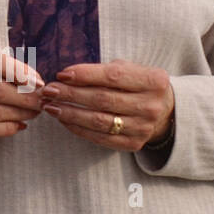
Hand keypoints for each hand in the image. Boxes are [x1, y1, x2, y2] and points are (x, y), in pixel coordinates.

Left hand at [42, 60, 174, 151]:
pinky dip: (78, 128)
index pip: (113, 77)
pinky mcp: (133, 144)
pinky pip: (100, 138)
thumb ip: (103, 71)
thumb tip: (66, 76)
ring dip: (70, 113)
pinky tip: (63, 120)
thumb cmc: (138, 84)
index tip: (62, 74)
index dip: (85, 75)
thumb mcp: (130, 70)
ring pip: (99, 121)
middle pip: (103, 100)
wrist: (164, 111)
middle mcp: (150, 106)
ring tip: (50, 106)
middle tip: (49, 91)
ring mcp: (143, 127)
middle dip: (71, 95)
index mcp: (153, 81)